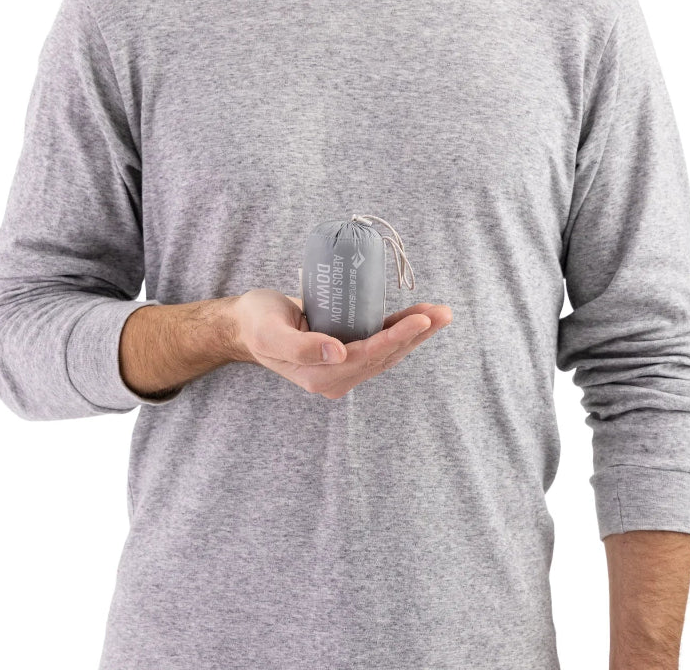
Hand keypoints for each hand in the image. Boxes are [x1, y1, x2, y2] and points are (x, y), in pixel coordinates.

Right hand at [232, 288, 451, 398]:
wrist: (246, 325)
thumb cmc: (256, 324)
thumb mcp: (270, 333)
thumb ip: (300, 347)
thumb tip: (336, 353)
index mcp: (321, 377)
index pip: (368, 356)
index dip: (396, 337)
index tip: (421, 320)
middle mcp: (337, 376)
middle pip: (385, 355)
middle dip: (416, 334)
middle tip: (443, 313)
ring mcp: (343, 365)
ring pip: (388, 350)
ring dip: (415, 332)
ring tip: (441, 313)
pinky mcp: (347, 351)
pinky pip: (379, 341)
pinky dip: (400, 328)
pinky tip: (418, 316)